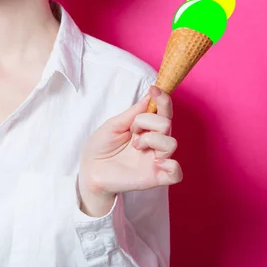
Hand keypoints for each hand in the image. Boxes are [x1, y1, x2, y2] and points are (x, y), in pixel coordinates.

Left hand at [77, 86, 182, 215]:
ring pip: (171, 143)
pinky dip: (171, 165)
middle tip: (132, 131)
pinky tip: (155, 162)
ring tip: (135, 147)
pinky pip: (176, 172)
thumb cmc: (100, 147)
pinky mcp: (156, 177)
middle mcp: (153, 142)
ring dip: (152, 140)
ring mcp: (156, 159)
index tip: (154, 89)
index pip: (162, 111)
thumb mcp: (113, 124)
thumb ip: (133, 112)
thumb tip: (150, 95)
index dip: (162, 99)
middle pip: (166, 123)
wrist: (89, 171)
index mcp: (145, 128)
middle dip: (147, 121)